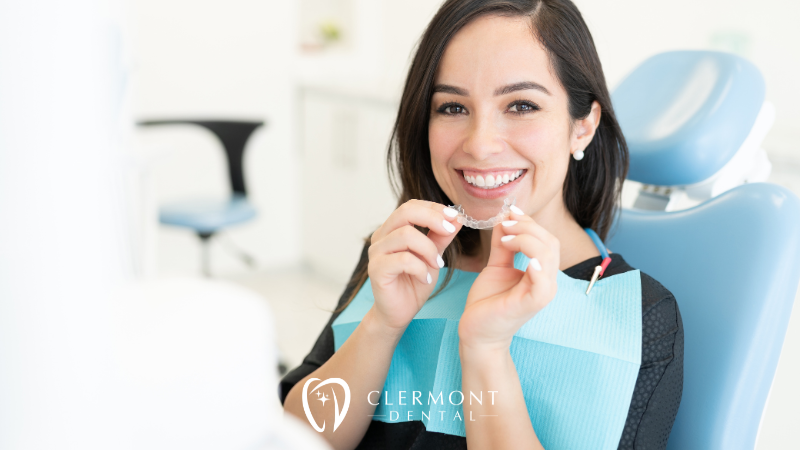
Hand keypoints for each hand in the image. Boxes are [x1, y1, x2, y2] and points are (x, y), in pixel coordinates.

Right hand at [367, 200, 462, 330]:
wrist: (399, 313)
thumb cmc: (414, 283)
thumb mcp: (433, 256)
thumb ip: (441, 237)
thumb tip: (458, 218)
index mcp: (393, 229)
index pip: (411, 206)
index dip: (434, 208)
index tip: (455, 217)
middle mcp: (381, 236)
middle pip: (405, 212)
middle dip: (432, 218)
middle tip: (450, 231)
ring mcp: (376, 252)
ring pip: (406, 235)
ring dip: (429, 249)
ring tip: (437, 265)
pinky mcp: (376, 269)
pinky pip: (403, 260)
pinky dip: (420, 268)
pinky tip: (426, 279)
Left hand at [458, 207, 559, 350]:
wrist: (477, 331)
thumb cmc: (488, 302)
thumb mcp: (496, 266)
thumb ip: (503, 245)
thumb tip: (505, 219)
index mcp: (541, 272)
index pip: (546, 239)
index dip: (529, 222)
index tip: (509, 212)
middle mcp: (547, 281)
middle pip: (550, 242)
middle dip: (528, 227)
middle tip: (505, 224)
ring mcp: (542, 293)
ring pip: (548, 256)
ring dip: (527, 240)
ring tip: (506, 238)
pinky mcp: (532, 304)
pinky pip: (543, 283)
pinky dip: (537, 266)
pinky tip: (525, 259)